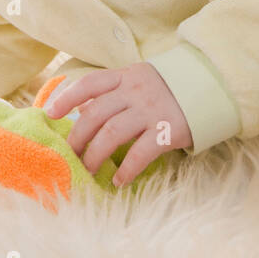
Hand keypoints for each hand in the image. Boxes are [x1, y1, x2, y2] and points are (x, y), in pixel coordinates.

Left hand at [45, 62, 191, 186]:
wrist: (208, 88)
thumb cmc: (165, 89)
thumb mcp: (137, 81)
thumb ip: (111, 92)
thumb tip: (78, 109)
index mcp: (125, 76)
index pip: (89, 84)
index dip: (66, 98)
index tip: (49, 114)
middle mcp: (135, 91)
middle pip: (95, 114)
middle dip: (78, 138)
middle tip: (71, 156)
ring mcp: (151, 110)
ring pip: (112, 133)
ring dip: (95, 155)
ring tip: (89, 170)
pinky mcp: (167, 130)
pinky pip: (140, 152)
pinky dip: (126, 169)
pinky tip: (118, 180)